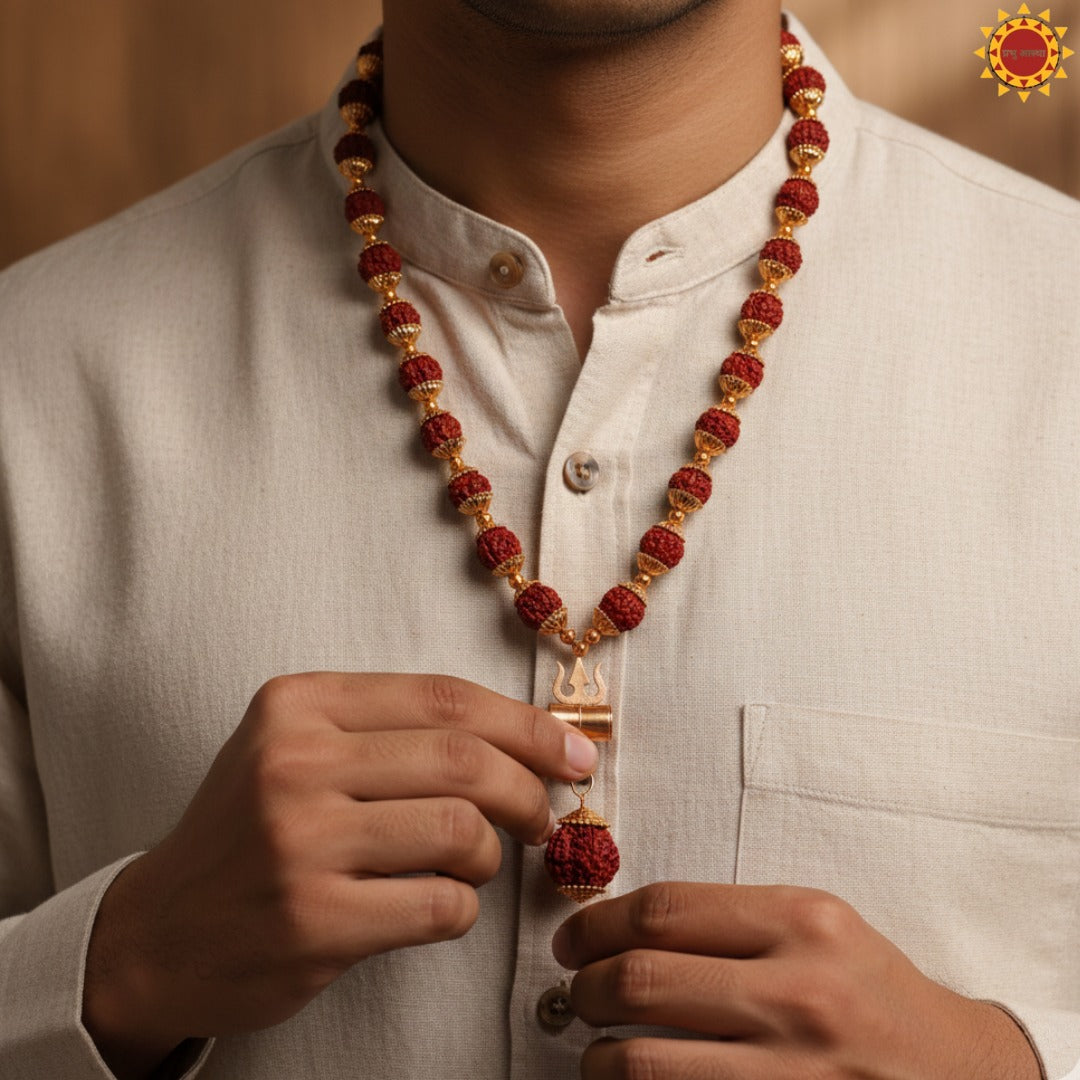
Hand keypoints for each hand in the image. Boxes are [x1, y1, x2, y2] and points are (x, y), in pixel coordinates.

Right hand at [82, 672, 597, 1078]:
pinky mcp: (313, 921)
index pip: (445, 698)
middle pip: (464, 759)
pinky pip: (442, 905)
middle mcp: (294, 763)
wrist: (156, 932)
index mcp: (298, 705)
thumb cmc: (250, 831)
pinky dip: (463, 906)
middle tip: (544, 815)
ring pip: (462, 832)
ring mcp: (300, 843)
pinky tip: (440, 903)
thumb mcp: (297, 748)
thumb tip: (525, 738)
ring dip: (492, 855)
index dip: (526, 724)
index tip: (572, 750)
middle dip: (529, 789)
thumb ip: (393, 731)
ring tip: (477, 863)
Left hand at [553, 882, 1040, 1078]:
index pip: (664, 910)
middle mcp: (797, 992)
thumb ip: (733, 919)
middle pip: (641, 978)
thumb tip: (625, 926)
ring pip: (642, 1060)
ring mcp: (792, 1071)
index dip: (598, 924)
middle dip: (586, 986)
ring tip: (598, 1047)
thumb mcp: (819, 926)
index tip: (575, 939)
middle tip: (578, 990)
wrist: (958, 1073)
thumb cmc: (873, 992)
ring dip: (598, 1055)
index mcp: (802, 922)